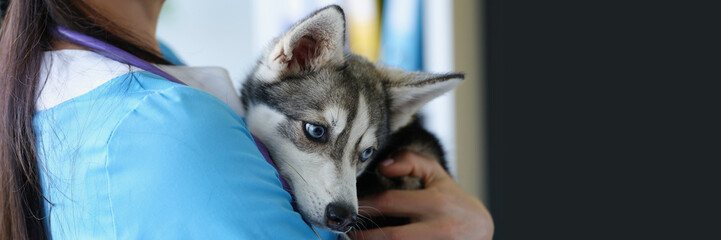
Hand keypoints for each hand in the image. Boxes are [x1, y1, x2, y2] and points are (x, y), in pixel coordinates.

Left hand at [349, 151, 493, 239]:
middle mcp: (441, 228)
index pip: (391, 203)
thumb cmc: (453, 201)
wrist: (482, 230)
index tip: (352, 209)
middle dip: (364, 237)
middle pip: (391, 237)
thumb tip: (383, 166)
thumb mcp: (437, 176)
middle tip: (347, 233)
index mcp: (438, 203)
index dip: (366, 206)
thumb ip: (410, 161)